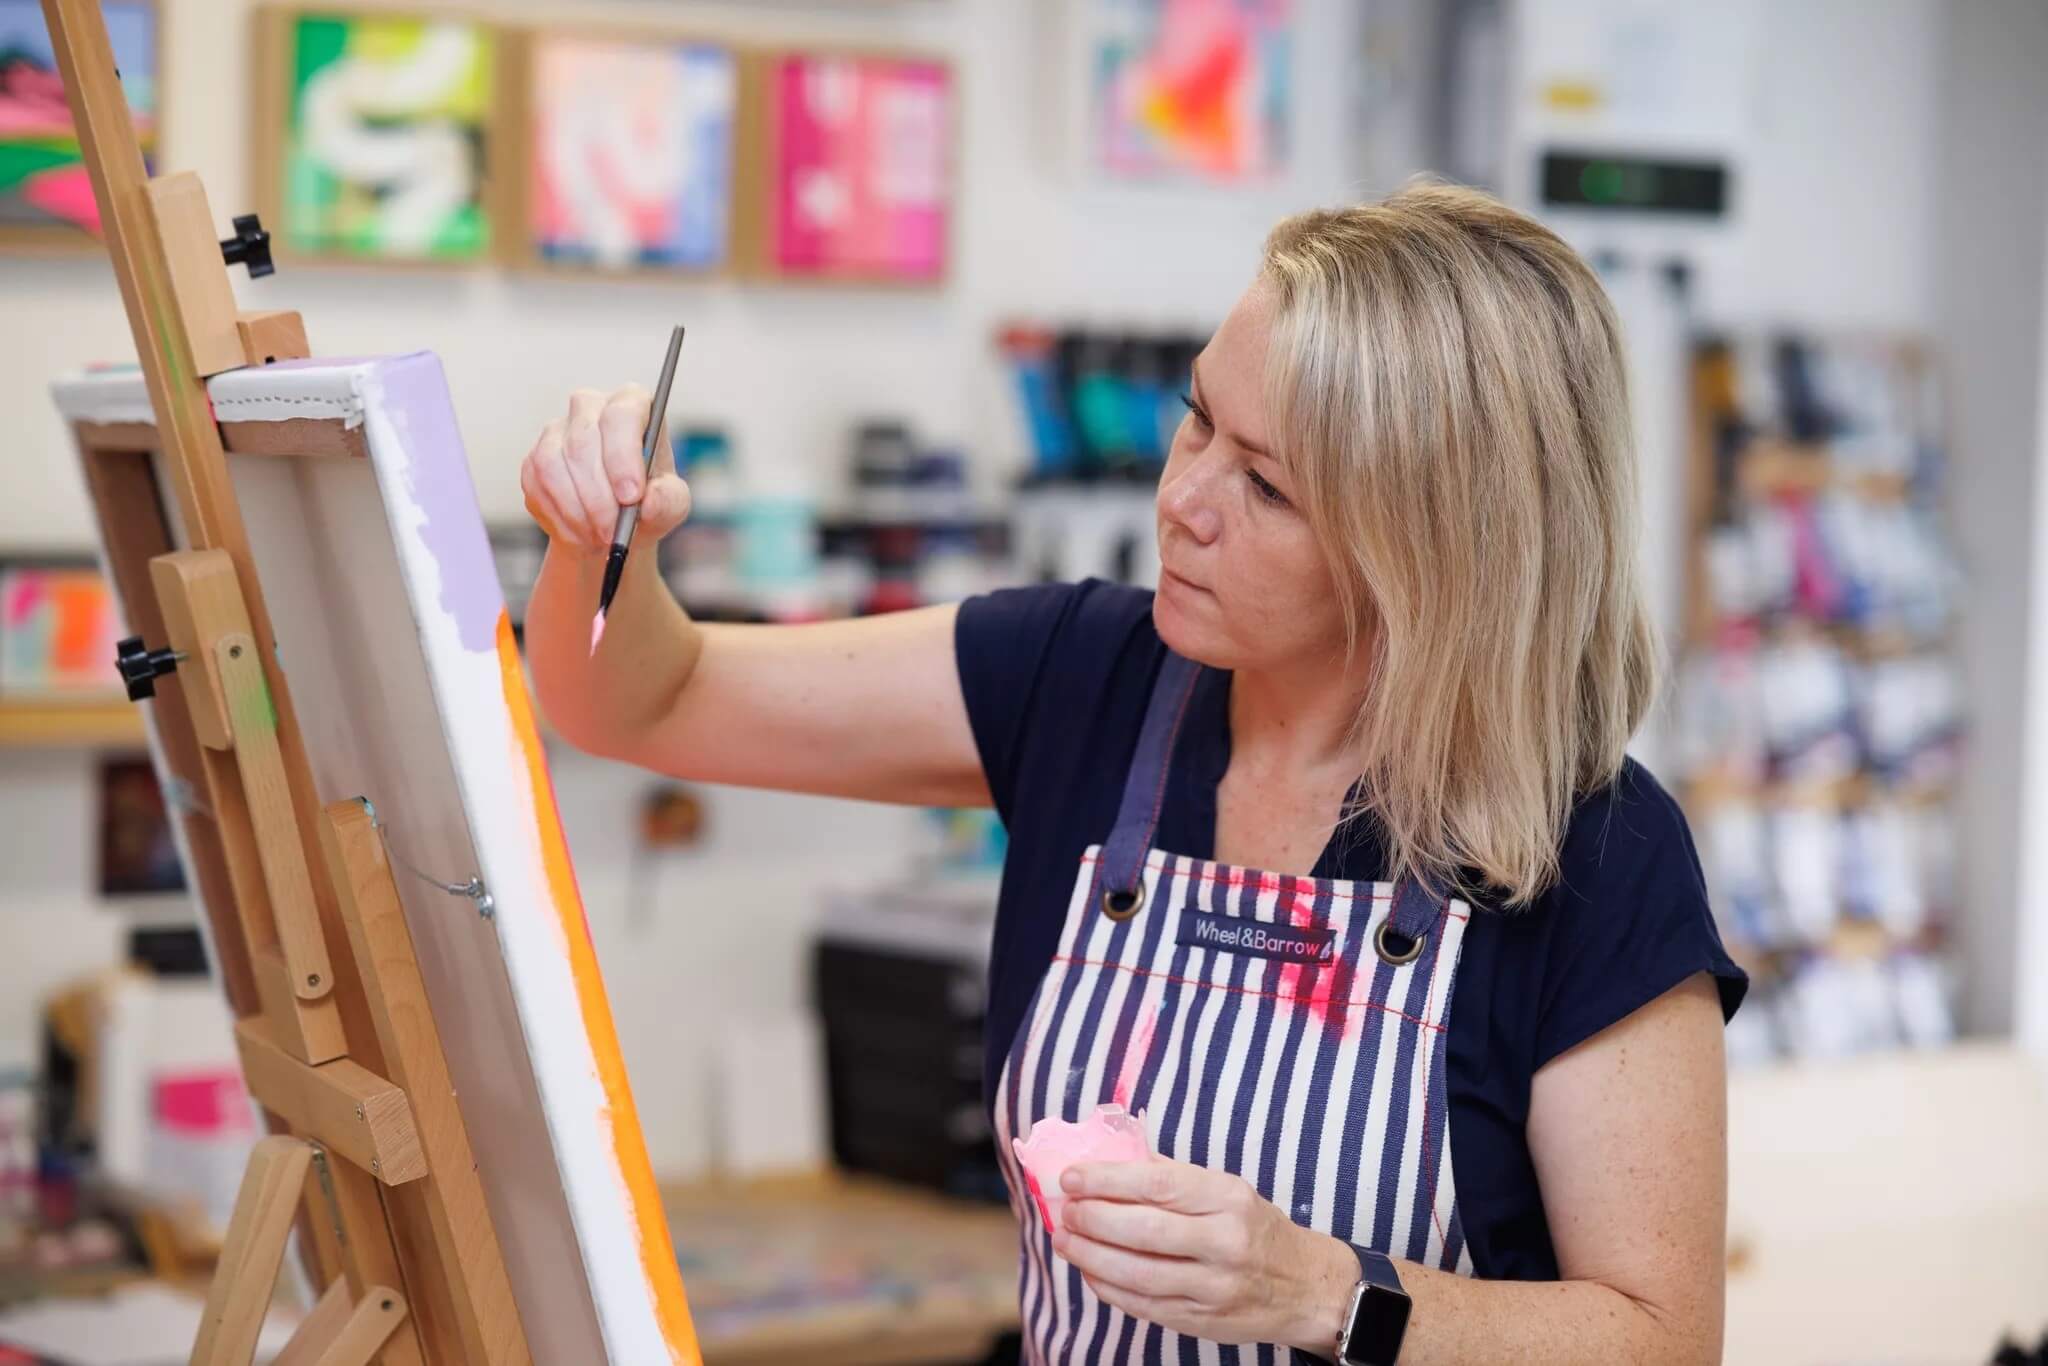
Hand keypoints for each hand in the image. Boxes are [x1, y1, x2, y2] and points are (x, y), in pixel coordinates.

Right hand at [520, 385, 689, 552]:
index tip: (631, 497)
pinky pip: (536, 485)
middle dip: (598, 496)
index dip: (623, 456)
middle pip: (583, 441)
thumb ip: (667, 500)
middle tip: (612, 531)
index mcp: (633, 404)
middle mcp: (591, 407)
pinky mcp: (534, 458)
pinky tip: (579, 533)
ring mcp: (557, 429)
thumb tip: (649, 500)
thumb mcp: (672, 505)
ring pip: (553, 464)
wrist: (615, 524)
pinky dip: (558, 517)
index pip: (622, 415)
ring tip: (598, 536)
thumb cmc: (649, 503)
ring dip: (576, 510)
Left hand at [1054, 1157, 1359, 1352]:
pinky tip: (1091, 1272)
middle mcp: (1224, 1242)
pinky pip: (1144, 1305)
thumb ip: (1173, 1177)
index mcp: (1228, 1199)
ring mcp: (1214, 1287)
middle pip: (1143, 1230)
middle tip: (1065, 1210)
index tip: (1072, 1177)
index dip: (1108, 1180)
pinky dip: (1110, 1289)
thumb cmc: (1255, 1228)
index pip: (1158, 1183)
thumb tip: (1111, 1159)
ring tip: (1066, 1240)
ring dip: (1091, 1256)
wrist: (1304, 1287)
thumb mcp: (1227, 1190)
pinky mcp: (1203, 1322)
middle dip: (1093, 1219)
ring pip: (1138, 1273)